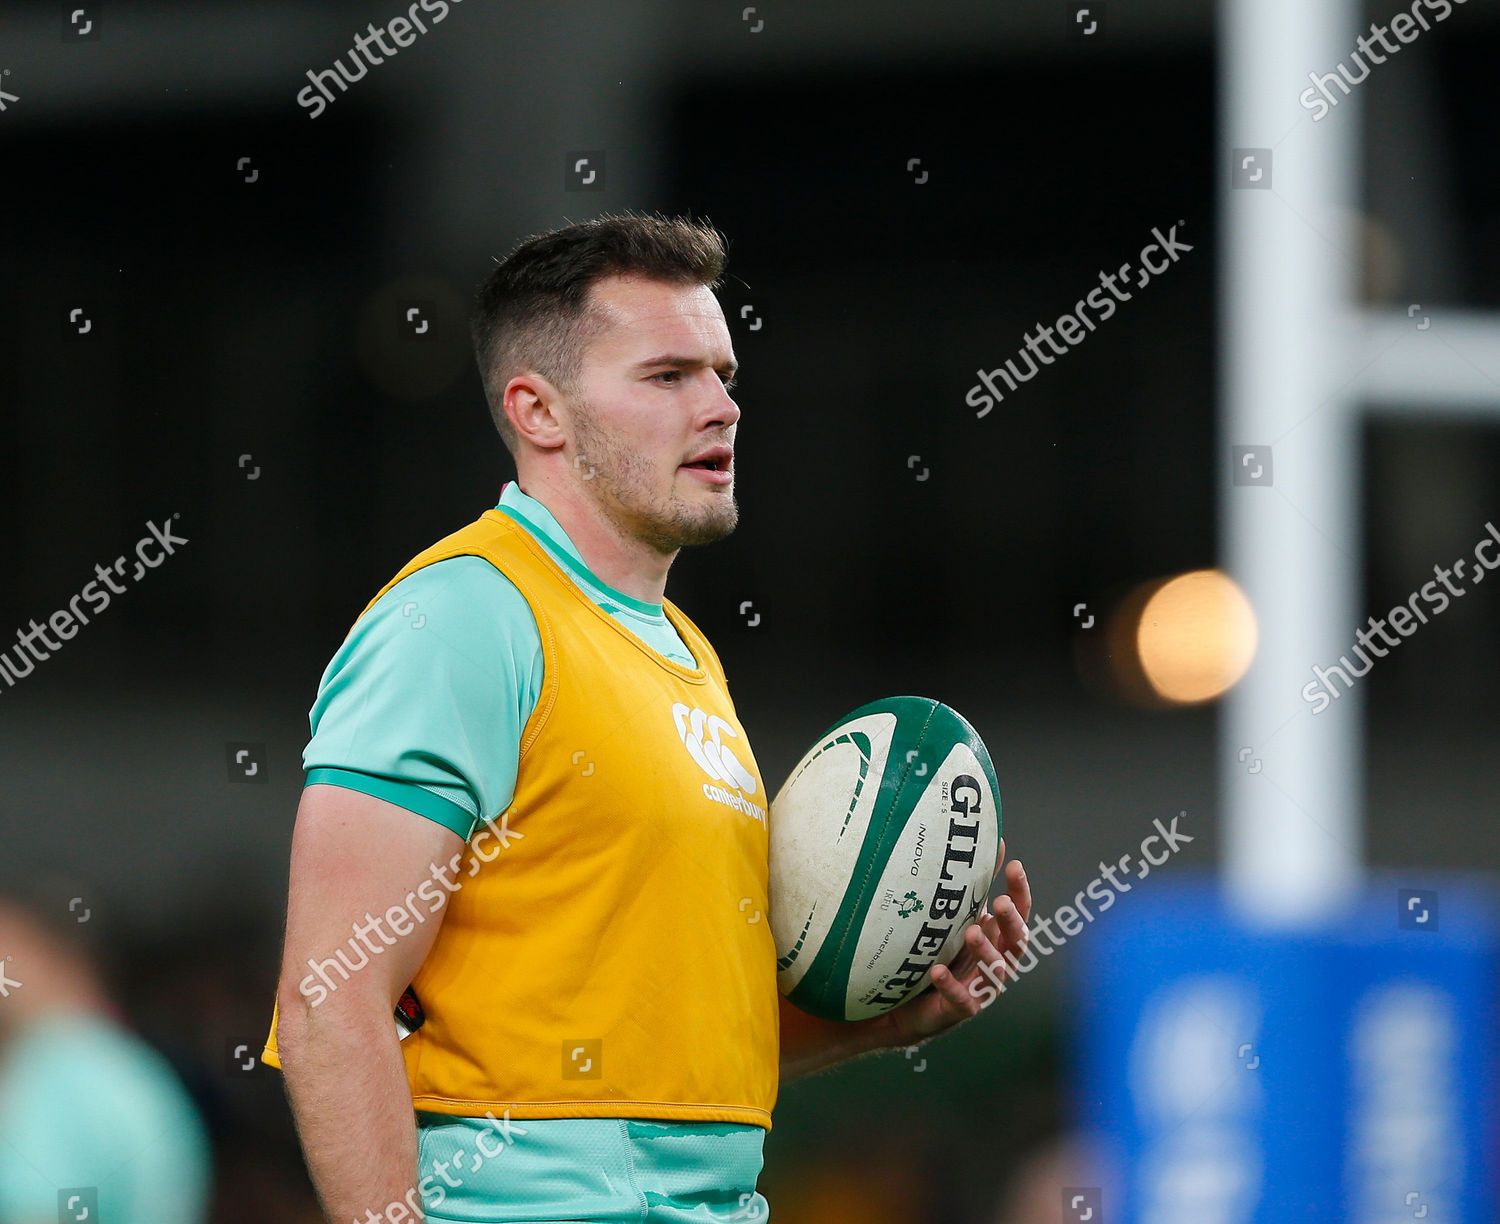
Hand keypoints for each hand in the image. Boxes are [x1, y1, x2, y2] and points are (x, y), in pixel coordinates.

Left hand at [881, 838, 1030, 1046]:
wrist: (910, 1001)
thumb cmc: (941, 952)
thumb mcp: (957, 917)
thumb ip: (975, 886)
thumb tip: (991, 841)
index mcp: (998, 937)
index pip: (1019, 912)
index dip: (1021, 891)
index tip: (1015, 867)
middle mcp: (996, 961)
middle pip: (1016, 942)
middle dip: (1011, 921)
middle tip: (1000, 902)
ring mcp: (981, 988)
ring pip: (994, 971)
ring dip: (985, 951)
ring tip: (971, 931)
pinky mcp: (960, 1009)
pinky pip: (960, 1000)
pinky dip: (951, 986)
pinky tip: (937, 972)